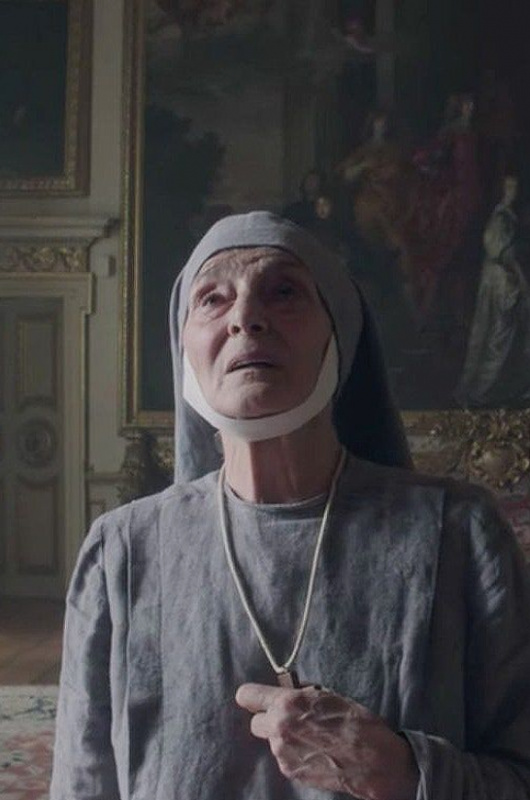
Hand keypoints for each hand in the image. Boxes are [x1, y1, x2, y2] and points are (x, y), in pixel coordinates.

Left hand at [236, 683, 418, 799]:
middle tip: (290, 719)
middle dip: (269, 719)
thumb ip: (299, 694)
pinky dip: (294, 754)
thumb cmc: (354, 721)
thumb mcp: (326, 695)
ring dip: (284, 737)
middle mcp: (278, 728)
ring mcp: (282, 753)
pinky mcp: (290, 772)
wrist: (372, 760)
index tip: (256, 698)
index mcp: (286, 704)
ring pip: (272, 741)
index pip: (247, 696)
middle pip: (255, 722)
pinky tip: (315, 752)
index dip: (252, 696)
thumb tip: (287, 691)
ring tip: (311, 738)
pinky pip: (284, 757)